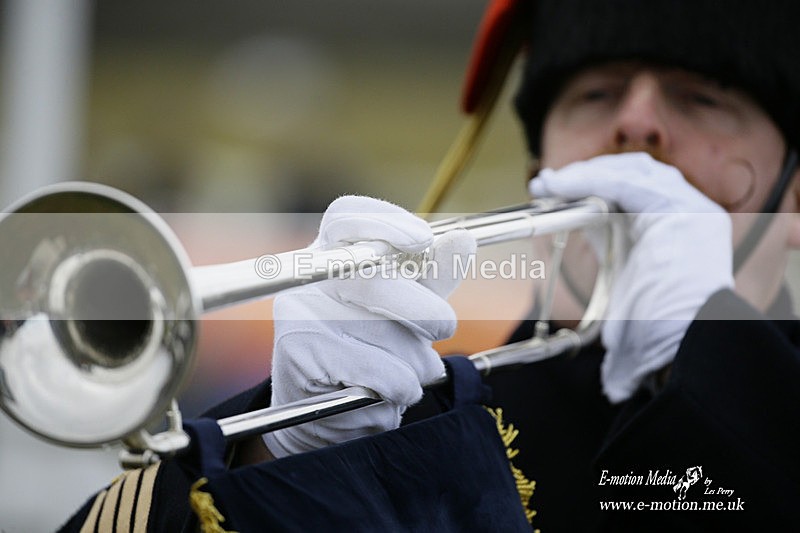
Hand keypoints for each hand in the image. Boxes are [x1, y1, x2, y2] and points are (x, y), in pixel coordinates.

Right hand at [264, 196, 475, 456]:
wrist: (319, 417)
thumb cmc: (368, 353)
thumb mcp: (404, 310)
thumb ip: (433, 277)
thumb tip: (462, 240)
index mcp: (332, 253)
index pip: (347, 216)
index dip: (386, 223)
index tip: (423, 240)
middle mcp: (308, 278)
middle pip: (375, 279)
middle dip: (426, 312)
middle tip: (443, 328)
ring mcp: (299, 314)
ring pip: (386, 337)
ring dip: (415, 365)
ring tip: (401, 375)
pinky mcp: (298, 355)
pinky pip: (379, 375)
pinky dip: (398, 391)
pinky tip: (381, 395)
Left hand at [529, 153, 733, 401]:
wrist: (685, 352)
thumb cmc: (660, 341)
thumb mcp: (628, 306)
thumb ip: (616, 299)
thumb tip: (609, 369)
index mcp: (677, 235)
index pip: (633, 195)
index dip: (592, 188)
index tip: (554, 192)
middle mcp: (690, 216)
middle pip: (635, 176)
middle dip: (587, 176)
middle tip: (547, 185)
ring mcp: (691, 211)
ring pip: (631, 173)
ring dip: (585, 175)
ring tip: (550, 185)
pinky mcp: (682, 210)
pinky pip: (626, 185)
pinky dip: (589, 181)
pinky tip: (561, 186)